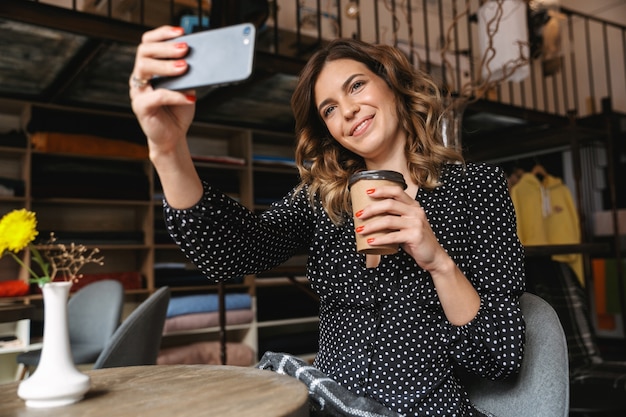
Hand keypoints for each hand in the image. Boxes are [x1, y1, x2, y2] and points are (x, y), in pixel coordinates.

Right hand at [129, 26, 195, 154]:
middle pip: (144, 51)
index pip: (149, 43)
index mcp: (150, 68)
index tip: (180, 32)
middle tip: (184, 48)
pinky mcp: (141, 107)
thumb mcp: (187, 87)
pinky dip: (175, 95)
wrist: (173, 136)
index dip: (162, 34)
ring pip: (143, 68)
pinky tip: (190, 97)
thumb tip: (197, 59)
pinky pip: (156, 96)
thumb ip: (187, 73)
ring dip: (165, 65)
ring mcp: (138, 91)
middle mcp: (140, 77)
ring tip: (184, 67)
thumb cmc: (178, 110)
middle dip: (165, 47)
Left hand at [355, 185, 450, 271]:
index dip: (382, 190)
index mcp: (413, 206)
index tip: (367, 193)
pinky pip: (392, 237)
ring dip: (371, 225)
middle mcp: (416, 212)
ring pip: (388, 220)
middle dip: (371, 209)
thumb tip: (370, 215)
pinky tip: (370, 242)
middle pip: (389, 204)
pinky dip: (379, 239)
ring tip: (360, 230)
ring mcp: (416, 224)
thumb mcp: (407, 224)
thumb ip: (395, 217)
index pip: (397, 191)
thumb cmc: (416, 240)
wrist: (434, 257)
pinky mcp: (415, 236)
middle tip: (359, 215)